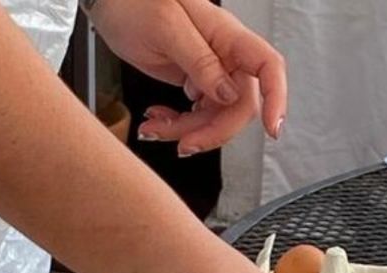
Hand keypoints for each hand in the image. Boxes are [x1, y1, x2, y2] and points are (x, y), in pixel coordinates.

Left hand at [89, 0, 285, 156]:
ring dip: (187, 131)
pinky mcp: (194, 81)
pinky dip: (176, 124)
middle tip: (185, 144)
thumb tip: (229, 95)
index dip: (276, 98)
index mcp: (228, 36)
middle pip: (240, 106)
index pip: (268, 67)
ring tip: (155, 129)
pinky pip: (196, 114)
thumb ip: (201, 62)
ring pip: (216, 116)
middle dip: (213, 131)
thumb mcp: (167, 28)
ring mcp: (211, 71)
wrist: (109, 0)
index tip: (271, 129)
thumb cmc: (135, 0)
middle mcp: (225, 55)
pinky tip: (157, 119)